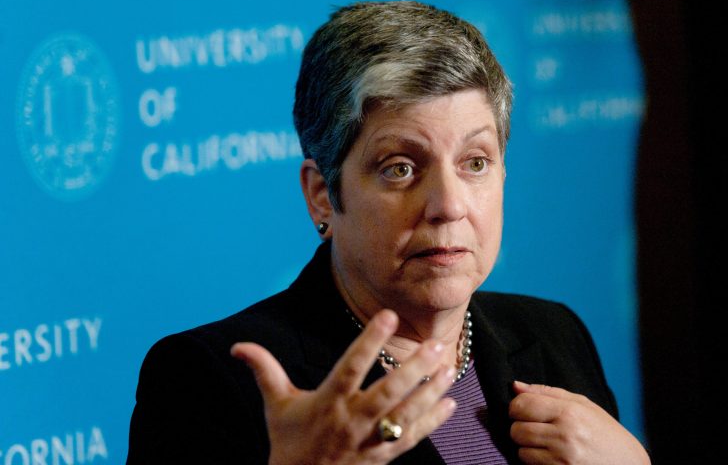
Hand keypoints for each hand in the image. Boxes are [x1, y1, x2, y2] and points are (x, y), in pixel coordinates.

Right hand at [231, 310, 456, 464]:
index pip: (351, 366)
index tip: (388, 316)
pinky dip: (433, 422)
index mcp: (328, 401)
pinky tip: (451, 404)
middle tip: (434, 344)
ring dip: (430, 392)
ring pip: (405, 414)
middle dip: (414, 368)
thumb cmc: (288, 441)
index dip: (369, 341)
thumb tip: (237, 345)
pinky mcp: (382, 457)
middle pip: (387, 392)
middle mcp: (352, 421)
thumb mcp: (275, 404)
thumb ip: (264, 369)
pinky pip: (412, 439)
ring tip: (450, 368)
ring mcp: (369, 441)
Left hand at [509, 381, 649, 464]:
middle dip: (521, 429)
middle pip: (517, 430)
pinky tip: (552, 457)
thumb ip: (546, 392)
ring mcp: (562, 459)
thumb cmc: (605, 432)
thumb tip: (515, 386)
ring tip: (547, 444)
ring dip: (528, 448)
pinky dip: (536, 462)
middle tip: (537, 429)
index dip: (516, 407)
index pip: (521, 405)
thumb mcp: (582, 404)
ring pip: (521, 451)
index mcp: (569, 412)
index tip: (523, 411)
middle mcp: (564, 436)